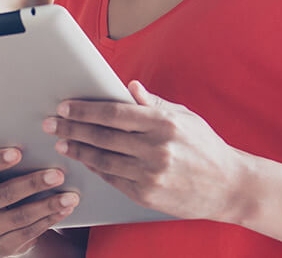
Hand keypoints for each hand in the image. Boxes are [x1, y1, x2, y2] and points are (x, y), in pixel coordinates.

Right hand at [0, 147, 80, 255]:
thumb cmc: (1, 187)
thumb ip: (7, 165)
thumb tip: (40, 149)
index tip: (19, 152)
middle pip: (4, 194)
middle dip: (34, 184)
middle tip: (58, 175)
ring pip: (19, 216)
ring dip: (48, 205)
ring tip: (70, 197)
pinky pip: (26, 233)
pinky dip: (48, 221)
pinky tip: (63, 211)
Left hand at [44, 81, 248, 221]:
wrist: (229, 186)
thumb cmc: (206, 147)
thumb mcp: (184, 118)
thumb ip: (153, 103)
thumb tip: (128, 86)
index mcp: (164, 123)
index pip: (114, 114)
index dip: (85, 110)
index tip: (66, 106)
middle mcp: (156, 148)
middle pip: (102, 136)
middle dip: (72, 128)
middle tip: (52, 123)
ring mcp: (151, 174)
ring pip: (103, 159)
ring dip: (79, 149)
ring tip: (62, 141)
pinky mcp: (147, 195)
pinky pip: (113, 179)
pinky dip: (96, 168)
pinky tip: (85, 159)